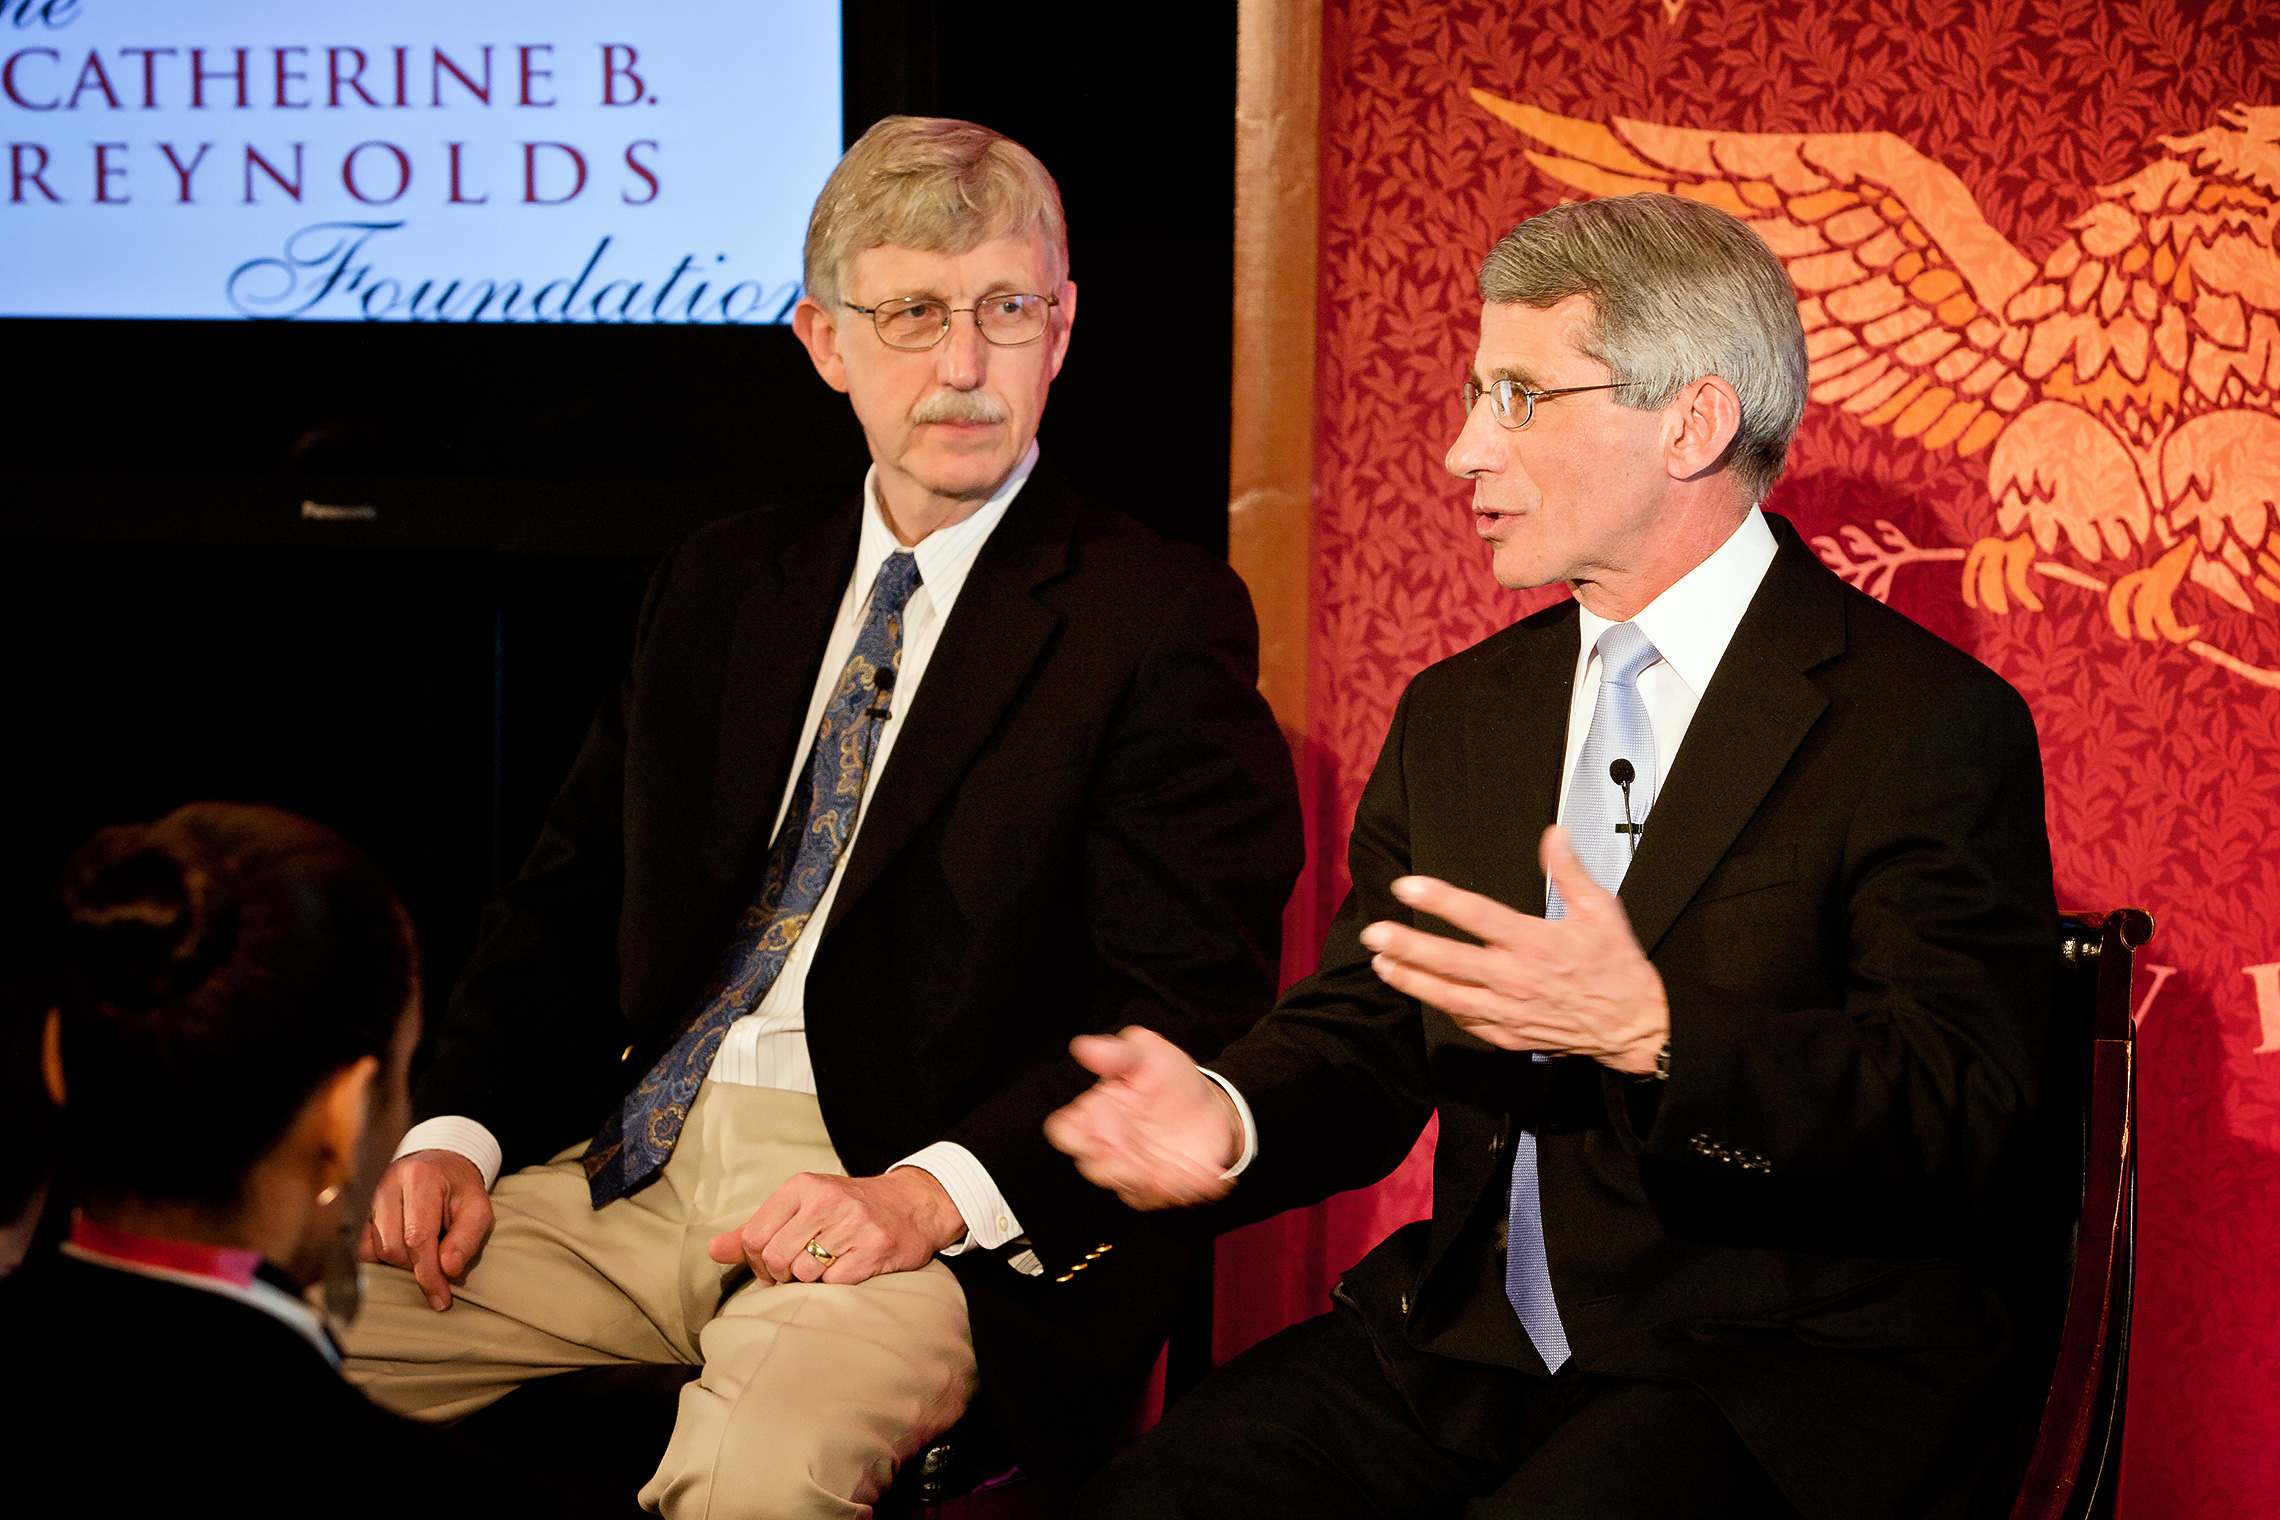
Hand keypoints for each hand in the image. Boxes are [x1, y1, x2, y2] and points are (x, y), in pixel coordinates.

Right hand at [358, 1149, 494, 1310]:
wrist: (441, 1165)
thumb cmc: (460, 1190)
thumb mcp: (478, 1209)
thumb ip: (466, 1238)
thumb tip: (448, 1270)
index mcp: (420, 1179)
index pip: (417, 1238)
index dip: (428, 1274)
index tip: (441, 1300)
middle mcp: (387, 1185)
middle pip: (391, 1247)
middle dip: (414, 1268)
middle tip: (437, 1266)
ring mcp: (369, 1198)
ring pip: (372, 1251)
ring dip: (398, 1264)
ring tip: (422, 1253)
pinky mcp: (361, 1211)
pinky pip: (362, 1248)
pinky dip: (382, 1259)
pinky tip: (403, 1252)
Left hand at [707, 1168, 966, 1286]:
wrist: (913, 1204)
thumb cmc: (849, 1208)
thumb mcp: (801, 1206)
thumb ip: (756, 1228)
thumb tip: (712, 1251)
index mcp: (802, 1186)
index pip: (753, 1235)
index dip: (756, 1261)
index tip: (772, 1266)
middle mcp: (827, 1200)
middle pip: (775, 1257)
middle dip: (782, 1275)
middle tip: (798, 1272)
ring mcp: (853, 1223)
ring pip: (804, 1273)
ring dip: (812, 1280)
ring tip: (828, 1266)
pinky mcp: (875, 1248)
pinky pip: (836, 1284)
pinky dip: (838, 1285)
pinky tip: (849, 1269)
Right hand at [1044, 1026, 1241, 1210]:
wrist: (1210, 1105)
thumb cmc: (1168, 1079)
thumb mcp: (1146, 1054)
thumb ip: (1117, 1053)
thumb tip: (1084, 1046)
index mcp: (1096, 1115)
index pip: (1065, 1132)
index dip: (1074, 1135)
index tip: (1092, 1129)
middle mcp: (1110, 1148)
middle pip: (1093, 1167)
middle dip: (1111, 1167)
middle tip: (1132, 1159)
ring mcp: (1136, 1172)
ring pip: (1128, 1190)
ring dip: (1145, 1184)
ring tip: (1166, 1171)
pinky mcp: (1163, 1189)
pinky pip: (1166, 1198)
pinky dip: (1184, 1190)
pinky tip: (1205, 1176)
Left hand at [1358, 825, 1667, 1073]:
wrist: (1634, 1027)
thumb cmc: (1617, 966)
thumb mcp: (1602, 910)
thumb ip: (1570, 872)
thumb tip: (1553, 834)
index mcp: (1535, 942)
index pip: (1478, 916)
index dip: (1440, 900)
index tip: (1407, 887)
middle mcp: (1516, 977)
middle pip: (1450, 961)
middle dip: (1407, 946)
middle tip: (1374, 933)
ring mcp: (1509, 1011)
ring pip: (1448, 996)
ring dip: (1411, 980)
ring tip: (1381, 964)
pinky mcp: (1508, 1036)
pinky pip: (1466, 1020)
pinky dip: (1441, 1006)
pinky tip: (1420, 991)